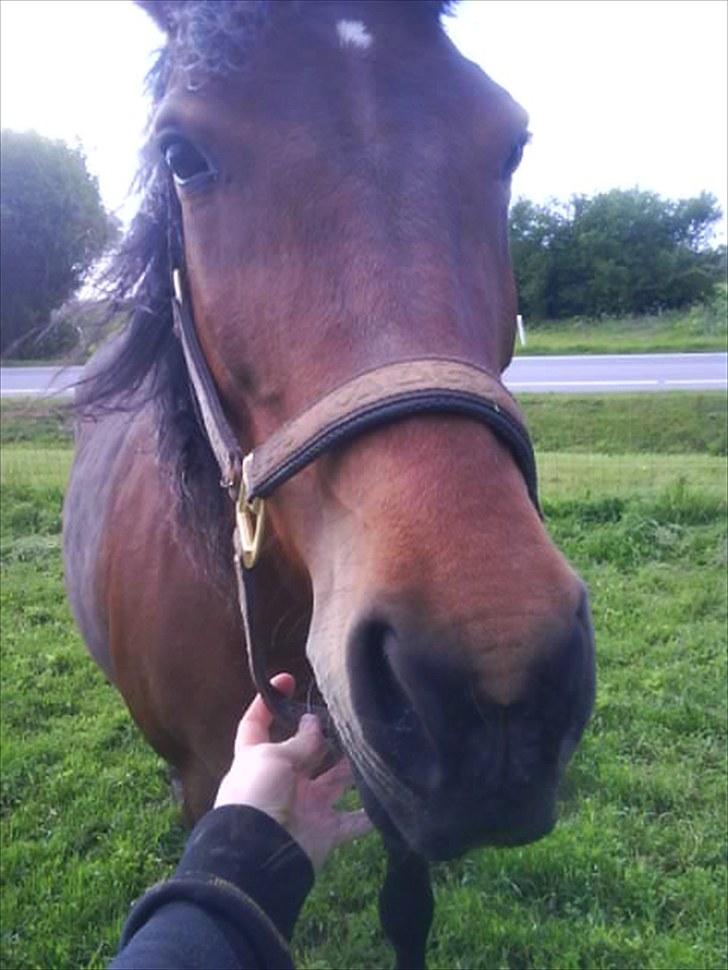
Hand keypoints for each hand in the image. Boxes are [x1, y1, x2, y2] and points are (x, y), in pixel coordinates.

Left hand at [214, 673, 372, 869]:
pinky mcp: (325, 829)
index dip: (268, 700)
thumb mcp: (273, 759)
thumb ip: (300, 741)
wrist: (260, 857)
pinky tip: (389, 796)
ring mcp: (305, 804)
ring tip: (376, 745)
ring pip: (335, 780)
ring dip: (353, 768)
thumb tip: (314, 722)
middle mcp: (282, 779)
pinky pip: (353, 821)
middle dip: (325, 735)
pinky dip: (370, 814)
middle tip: (350, 716)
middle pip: (306, 750)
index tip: (289, 679)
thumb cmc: (257, 798)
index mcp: (258, 758)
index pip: (257, 722)